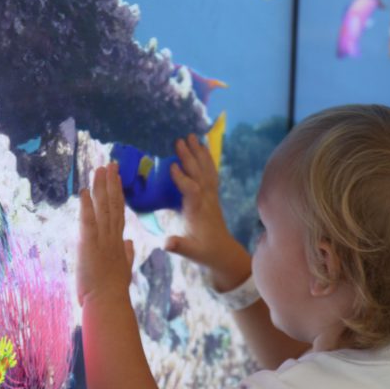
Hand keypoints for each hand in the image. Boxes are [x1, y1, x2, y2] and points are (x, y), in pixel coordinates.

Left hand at [77, 163, 134, 306]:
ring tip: (100, 169)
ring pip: (103, 208)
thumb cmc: (113, 291)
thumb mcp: (123, 270)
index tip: (117, 179)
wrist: (108, 303)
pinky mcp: (89, 245)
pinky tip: (85, 191)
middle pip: (113, 205)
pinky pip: (88, 221)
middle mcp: (113, 237)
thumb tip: (129, 242)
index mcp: (119, 243)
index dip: (118, 194)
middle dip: (112, 183)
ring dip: (101, 187)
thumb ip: (127, 254)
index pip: (119, 213)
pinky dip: (87, 206)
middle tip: (110, 164)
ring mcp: (102, 240)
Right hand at [166, 134, 250, 290]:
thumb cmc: (203, 251)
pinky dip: (207, 159)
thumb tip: (166, 243)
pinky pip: (211, 172)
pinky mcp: (213, 194)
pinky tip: (202, 148)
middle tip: (180, 140)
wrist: (223, 252)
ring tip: (193, 136)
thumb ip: (178, 246)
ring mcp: (212, 196)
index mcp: (198, 212)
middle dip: (190, 157)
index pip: (191, 191)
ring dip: (199, 153)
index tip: (172, 165)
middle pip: (199, 174)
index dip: (182, 179)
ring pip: (206, 170)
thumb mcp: (189, 251)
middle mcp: (206, 200)